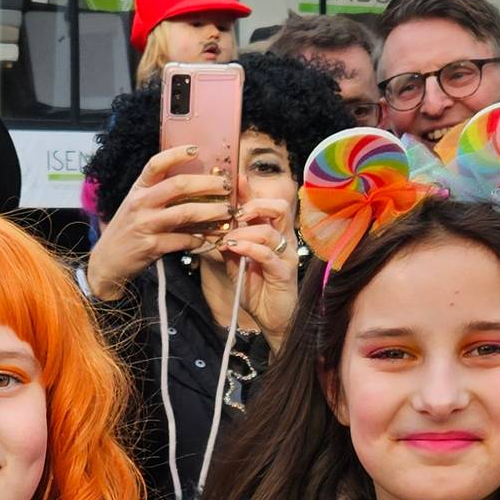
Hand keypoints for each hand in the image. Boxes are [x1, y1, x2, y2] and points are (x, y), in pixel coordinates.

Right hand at [87, 146, 235, 302]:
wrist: (107, 262)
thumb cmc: (127, 231)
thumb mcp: (136, 206)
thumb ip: (158, 193)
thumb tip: (193, 183)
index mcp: (138, 189)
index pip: (155, 164)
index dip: (176, 154)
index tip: (196, 150)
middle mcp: (140, 203)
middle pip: (178, 185)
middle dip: (207, 184)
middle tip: (226, 186)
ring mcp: (145, 225)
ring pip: (185, 213)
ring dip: (211, 211)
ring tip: (227, 211)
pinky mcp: (152, 246)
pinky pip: (184, 239)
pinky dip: (200, 239)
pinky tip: (208, 238)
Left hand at [210, 196, 300, 341]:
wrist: (272, 320)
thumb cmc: (257, 290)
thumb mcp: (237, 264)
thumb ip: (230, 245)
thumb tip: (214, 227)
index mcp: (273, 234)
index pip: (266, 205)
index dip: (251, 191)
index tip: (234, 179)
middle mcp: (283, 240)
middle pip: (278, 208)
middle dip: (254, 205)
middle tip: (235, 214)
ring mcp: (286, 256)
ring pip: (271, 230)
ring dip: (245, 231)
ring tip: (228, 238)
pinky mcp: (284, 273)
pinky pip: (269, 254)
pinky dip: (250, 248)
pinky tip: (234, 248)